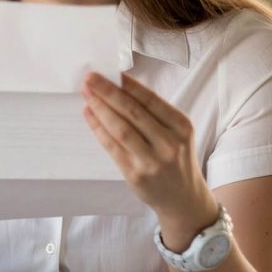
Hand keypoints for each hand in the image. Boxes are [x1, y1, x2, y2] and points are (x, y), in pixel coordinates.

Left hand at [81, 72, 214, 224]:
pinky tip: (89, 115)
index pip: (151, 100)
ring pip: (121, 129)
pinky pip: (113, 148)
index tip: (111, 72)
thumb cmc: (176, 160)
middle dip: (108, 92)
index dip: (129, 85)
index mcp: (181, 126)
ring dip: (100, 108)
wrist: (183, 200)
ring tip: (87, 94)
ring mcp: (152, 161)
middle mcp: (169, 143)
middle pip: (133, 112)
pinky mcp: (136, 175)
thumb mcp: (177, 134)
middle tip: (90, 78)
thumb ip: (155, 114)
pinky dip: (99, 129)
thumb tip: (121, 87)